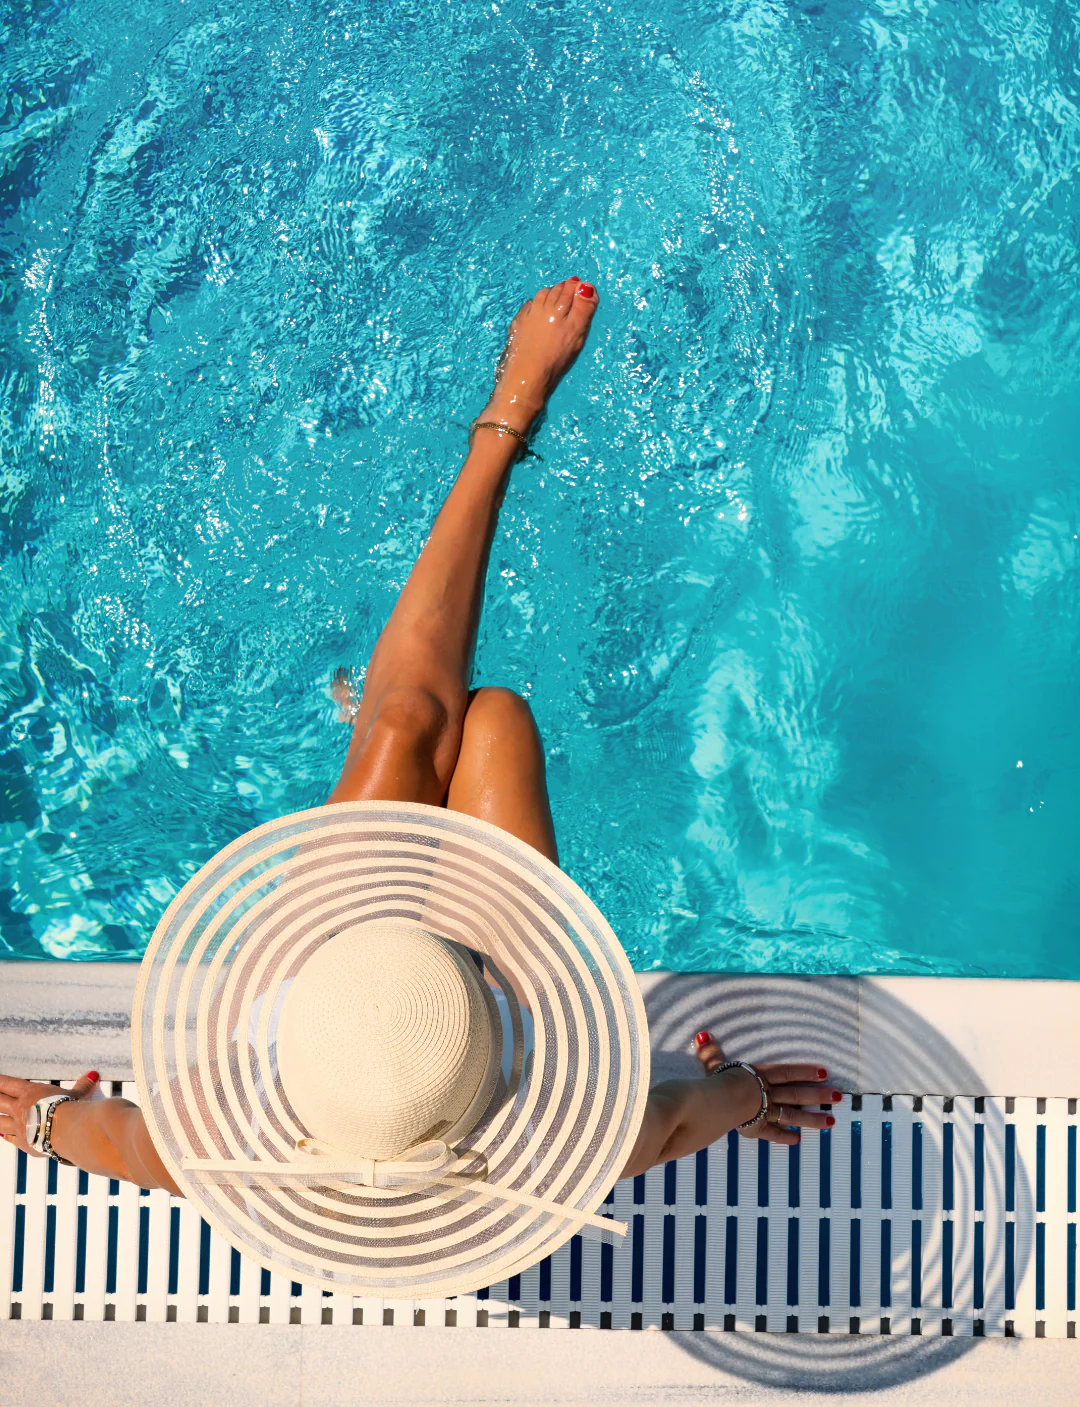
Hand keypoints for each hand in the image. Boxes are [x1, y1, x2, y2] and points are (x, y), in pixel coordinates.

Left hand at [0, 1071, 100, 1156]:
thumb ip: (82, 1085)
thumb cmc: (71, 1108)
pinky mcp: (23, 1143)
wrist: (67, 1131)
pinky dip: (5, 1136)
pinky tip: (2, 1136)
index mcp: (30, 1093)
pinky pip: (9, 1139)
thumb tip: (93, 1074)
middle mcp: (20, 1109)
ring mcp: (19, 1127)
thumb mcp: (77, 1094)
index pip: (7, 1084)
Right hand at [695, 1033, 840, 1146]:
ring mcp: (764, 1111)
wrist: (717, 1104)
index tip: (824, 1073)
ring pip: (793, 1115)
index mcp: (759, 1076)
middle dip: (818, 1095)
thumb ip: (711, 1052)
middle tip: (838, 1097)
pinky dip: (785, 1136)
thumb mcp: (713, 1064)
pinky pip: (774, 1133)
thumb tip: (701, 1035)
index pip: (787, 1072)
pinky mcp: (756, 1128)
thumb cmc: (715, 1082)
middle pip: (797, 1094)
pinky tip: (797, 1140)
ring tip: (831, 1122)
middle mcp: (766, 1093)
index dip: (805, 1072)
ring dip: (812, 1119)